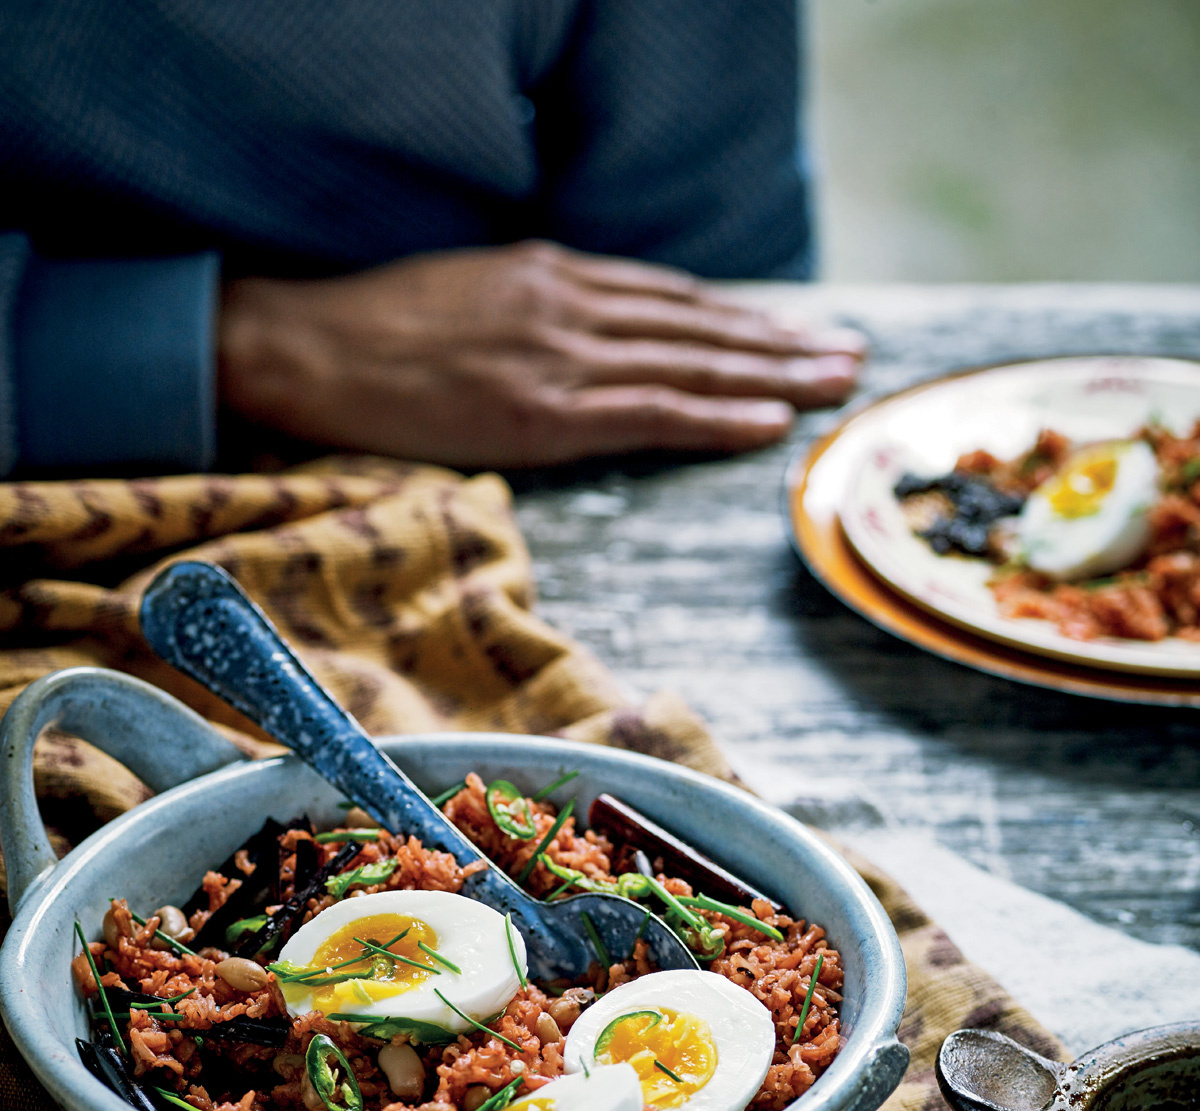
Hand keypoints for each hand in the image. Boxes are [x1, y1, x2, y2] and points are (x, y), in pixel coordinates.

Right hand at [218, 242, 863, 466]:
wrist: (308, 346)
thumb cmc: (378, 331)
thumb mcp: (472, 296)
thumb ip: (538, 312)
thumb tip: (586, 336)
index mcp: (554, 277)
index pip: (672, 299)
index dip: (739, 318)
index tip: (792, 330)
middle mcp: (571, 305)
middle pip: (700, 325)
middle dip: (780, 342)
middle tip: (849, 357)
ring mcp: (561, 354)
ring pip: (690, 363)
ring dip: (771, 375)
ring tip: (833, 384)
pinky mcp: (543, 408)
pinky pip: (649, 411)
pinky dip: (713, 415)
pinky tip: (766, 420)